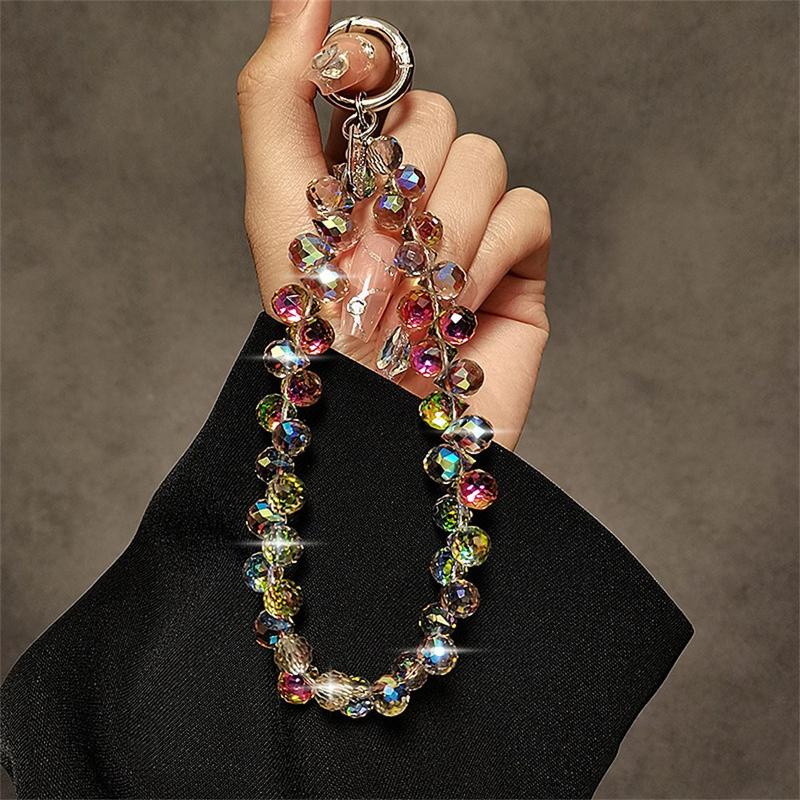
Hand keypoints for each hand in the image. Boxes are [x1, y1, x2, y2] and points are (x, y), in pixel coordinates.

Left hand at [237, 0, 549, 449]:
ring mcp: (469, 225)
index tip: (354, 112)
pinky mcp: (520, 263)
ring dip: (444, 232)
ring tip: (416, 298)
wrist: (375, 429)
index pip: (375, 75)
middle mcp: (412, 191)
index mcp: (352, 172)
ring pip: (484, 157)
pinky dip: (492, 257)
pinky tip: (462, 307)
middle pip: (435, 112)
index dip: (366, 76)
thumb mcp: (278, 204)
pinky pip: (529, 209)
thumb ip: (278, 93)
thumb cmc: (319, 331)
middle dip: (402, 187)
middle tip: (376, 258)